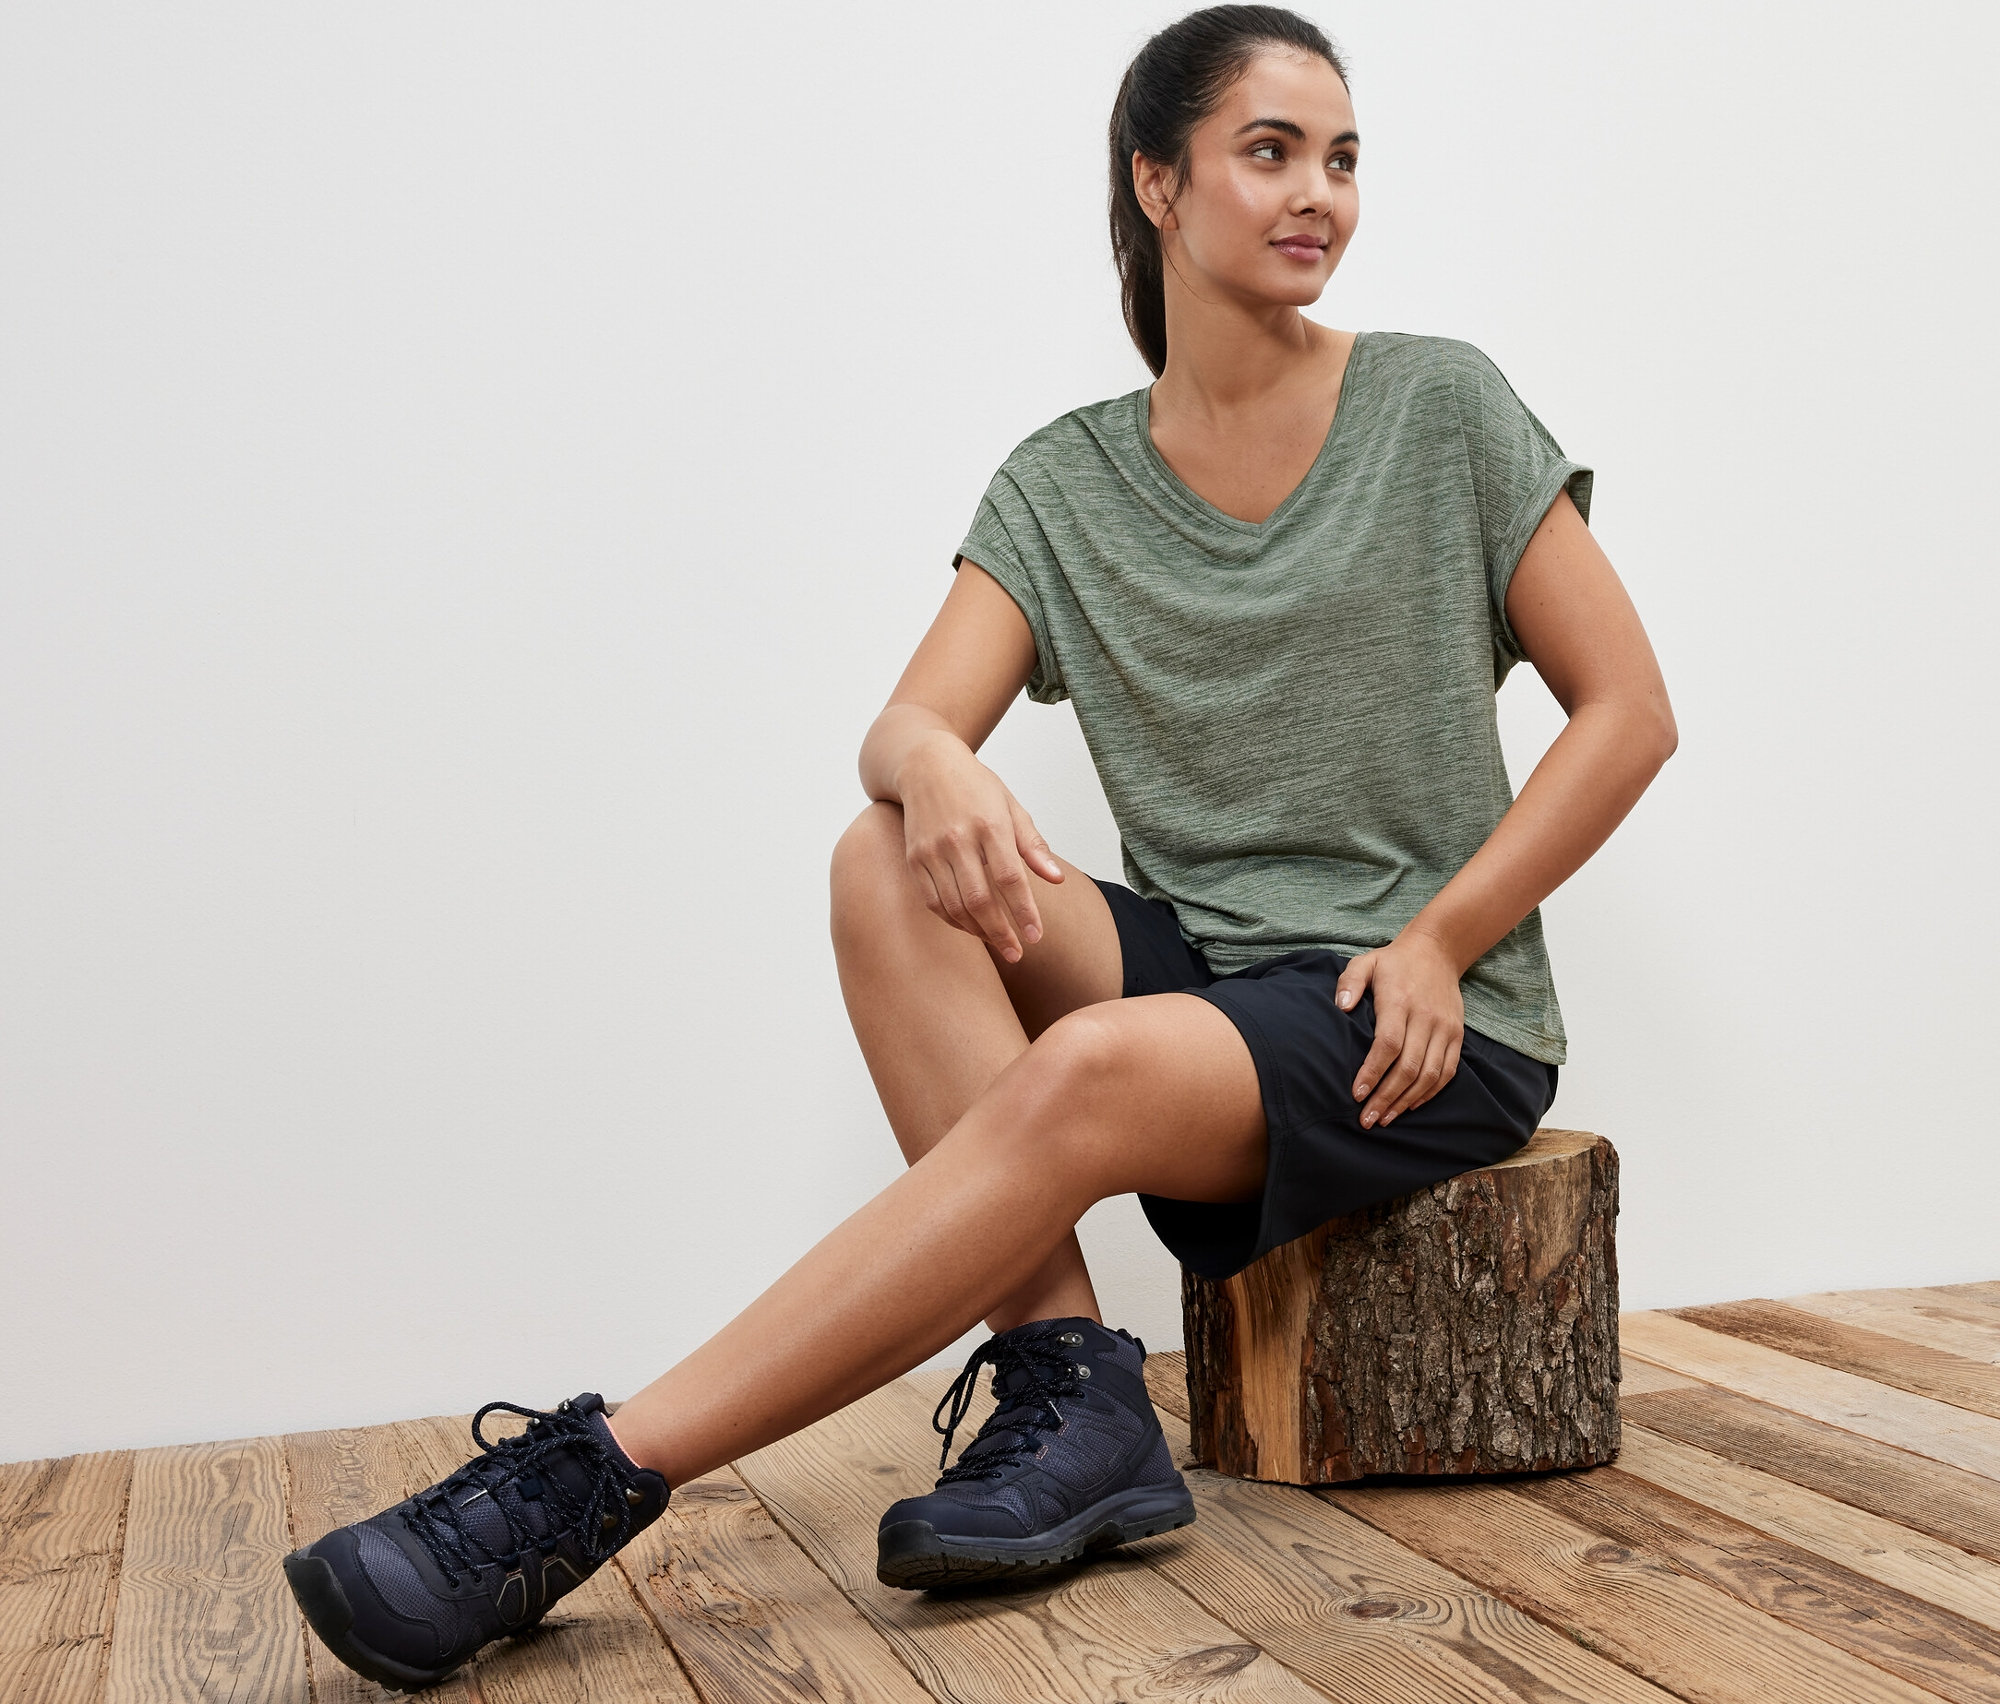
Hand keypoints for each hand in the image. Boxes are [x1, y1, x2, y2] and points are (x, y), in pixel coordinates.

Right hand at [897, 734, 1063, 961]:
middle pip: (980, 900)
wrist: (925, 764)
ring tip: (998, 942)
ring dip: (978, 931)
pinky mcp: (914, 858)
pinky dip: (953, 920)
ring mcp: (931, 850)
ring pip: (955, 906)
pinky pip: (933, 901)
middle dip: (1001, 933)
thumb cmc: (975, 786)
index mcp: (989, 824)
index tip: (1036, 937)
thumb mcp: (1011, 806)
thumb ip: (1033, 845)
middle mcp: (958, 839)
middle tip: (1017, 953)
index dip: (1024, 912)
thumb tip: (1056, 879)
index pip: (1010, 879)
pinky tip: (970, 927)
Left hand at [1335, 930, 1464, 1129]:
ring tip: (1385, 1119)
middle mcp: (1425, 1017)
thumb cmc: (1393, 962)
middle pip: (1409, 1066)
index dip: (1373, 1072)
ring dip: (1407, 1101)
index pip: (1388, 1044)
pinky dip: (1431, 1092)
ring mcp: (1445, 1028)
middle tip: (1367, 1119)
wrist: (1437, 952)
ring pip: (1430, 1074)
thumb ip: (1350, 982)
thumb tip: (1341, 1007)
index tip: (1357, 1094)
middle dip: (1387, 1097)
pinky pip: (1447, 1071)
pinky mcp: (1457, 1034)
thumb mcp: (1366, 962)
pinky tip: (1411, 1105)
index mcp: (1400, 1001)